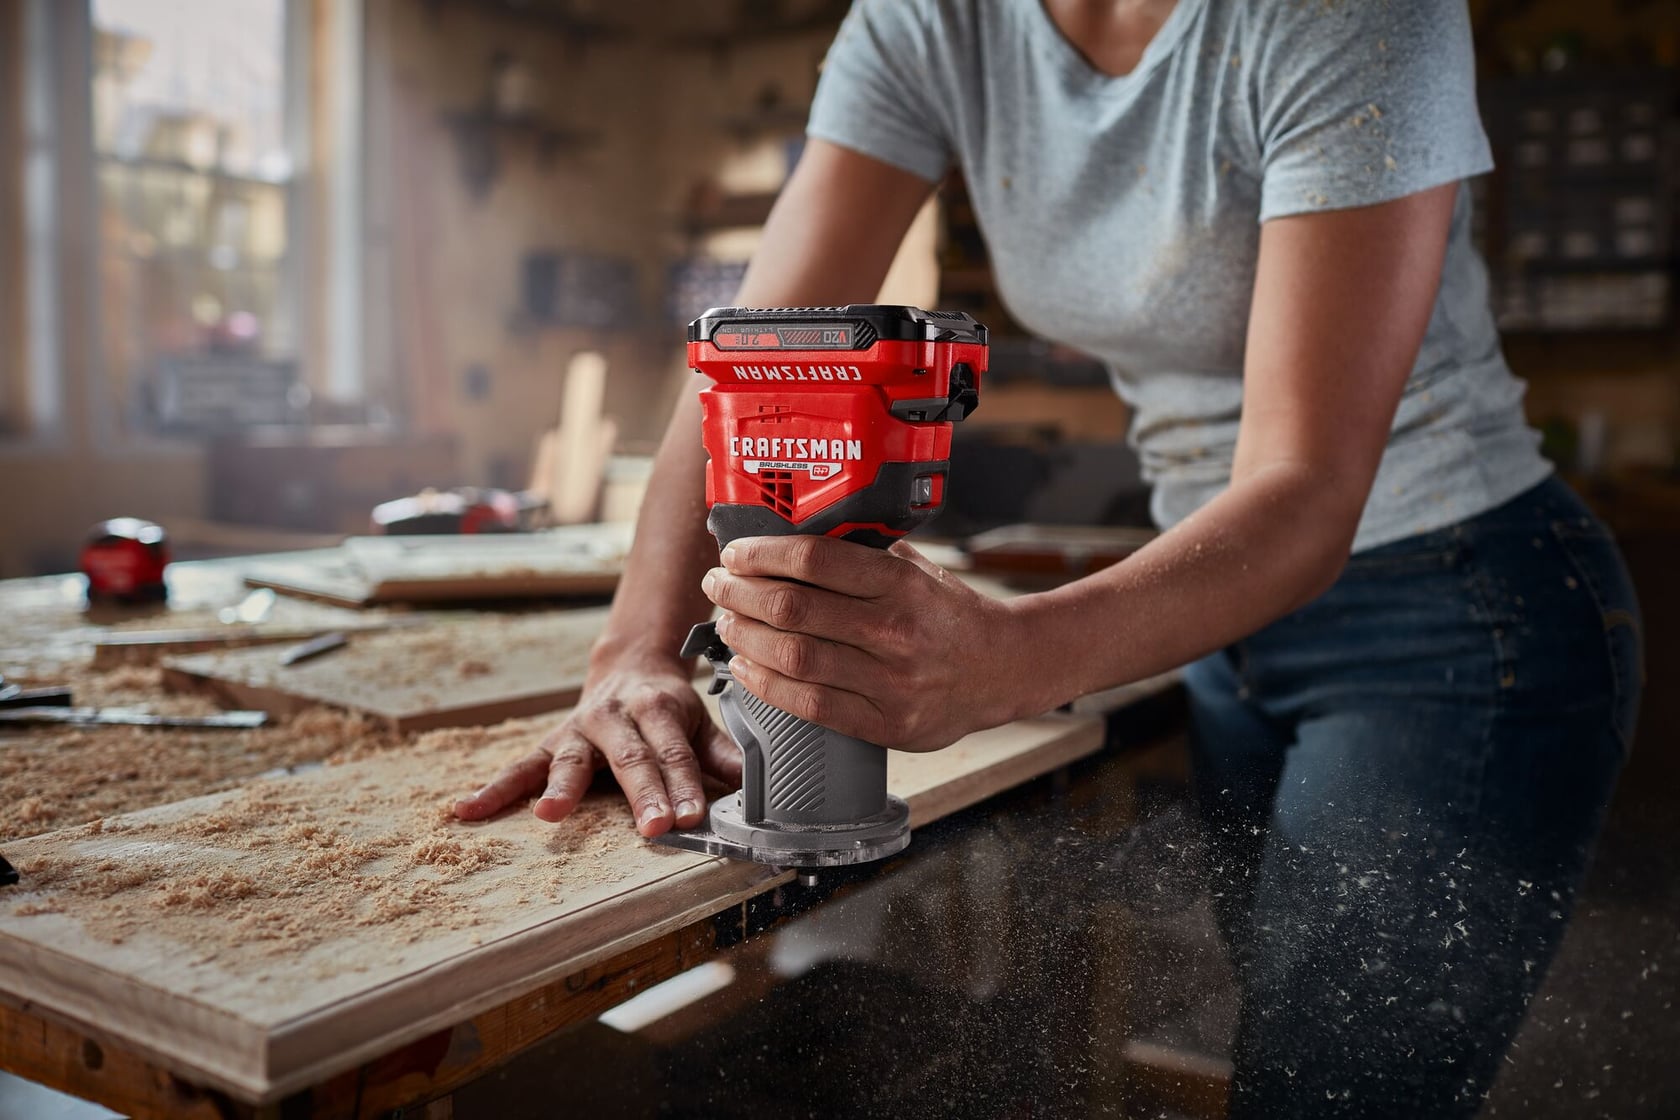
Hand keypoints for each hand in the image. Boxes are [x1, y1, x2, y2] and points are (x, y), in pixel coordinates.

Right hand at [452, 657, 741, 836]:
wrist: (629, 667)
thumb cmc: (669, 710)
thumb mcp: (700, 723)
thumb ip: (723, 755)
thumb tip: (759, 787)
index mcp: (659, 709)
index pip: (675, 753)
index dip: (684, 785)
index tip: (692, 817)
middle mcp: (615, 716)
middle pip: (630, 759)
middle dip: (642, 793)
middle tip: (652, 827)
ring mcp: (579, 729)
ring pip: (570, 759)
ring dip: (560, 786)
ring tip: (549, 814)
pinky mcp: (550, 742)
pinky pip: (518, 767)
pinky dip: (494, 789)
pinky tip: (466, 811)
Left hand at [701, 536, 1023, 751]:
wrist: (1003, 669)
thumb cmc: (950, 614)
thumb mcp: (916, 569)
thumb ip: (864, 554)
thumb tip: (792, 534)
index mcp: (901, 582)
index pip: (814, 558)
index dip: (761, 554)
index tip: (735, 554)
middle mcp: (894, 630)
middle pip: (793, 608)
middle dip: (740, 594)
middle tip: (718, 587)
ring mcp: (891, 682)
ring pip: (794, 657)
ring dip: (745, 638)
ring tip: (727, 624)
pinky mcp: (886, 725)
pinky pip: (810, 705)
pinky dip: (766, 685)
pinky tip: (746, 666)